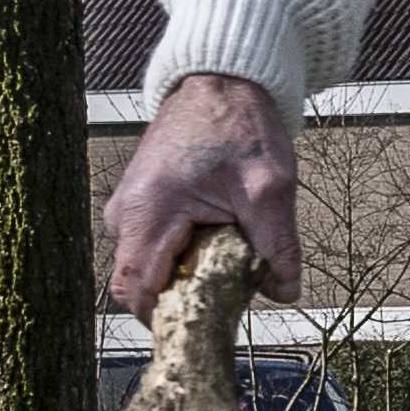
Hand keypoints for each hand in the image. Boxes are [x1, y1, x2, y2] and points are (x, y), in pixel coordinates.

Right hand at [104, 72, 299, 311]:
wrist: (222, 83)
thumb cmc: (240, 127)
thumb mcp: (270, 188)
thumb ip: (277, 246)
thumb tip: (284, 291)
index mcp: (148, 211)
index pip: (136, 289)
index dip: (166, 318)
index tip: (203, 327)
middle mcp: (125, 213)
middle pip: (141, 283)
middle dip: (181, 298)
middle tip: (228, 295)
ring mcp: (129, 209)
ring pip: (150, 266)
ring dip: (187, 274)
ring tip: (230, 258)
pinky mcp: (142, 205)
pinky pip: (156, 246)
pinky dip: (185, 254)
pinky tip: (219, 241)